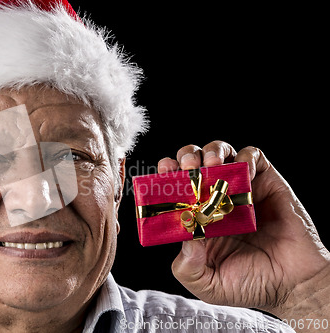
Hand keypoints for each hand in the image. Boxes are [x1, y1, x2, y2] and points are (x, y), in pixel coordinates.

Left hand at [159, 141, 329, 323]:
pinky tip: (242, 170)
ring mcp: (240, 189)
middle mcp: (215, 199)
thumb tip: (184, 235)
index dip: (166, 175)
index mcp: (197, 217)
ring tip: (211, 164)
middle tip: (187, 166)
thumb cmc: (249, 285)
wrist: (293, 286)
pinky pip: (254, 157)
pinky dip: (245, 157)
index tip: (163, 173)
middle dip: (186, 157)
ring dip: (212, 152)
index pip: (175, 187)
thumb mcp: (207, 284)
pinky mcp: (266, 183)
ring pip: (221, 153)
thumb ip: (187, 267)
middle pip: (194, 163)